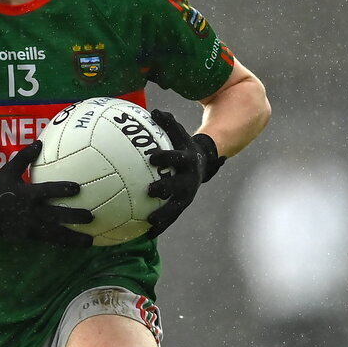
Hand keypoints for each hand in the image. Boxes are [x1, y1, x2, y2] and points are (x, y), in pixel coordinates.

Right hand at [0, 141, 93, 247]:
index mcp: (26, 194)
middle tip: (91, 217)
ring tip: (90, 242)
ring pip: (55, 234)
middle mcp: (30, 212)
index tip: (78, 188)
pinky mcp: (27, 236)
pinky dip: (63, 243)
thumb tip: (39, 142)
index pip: (47, 191)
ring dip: (73, 238)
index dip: (62, 189)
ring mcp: (29, 226)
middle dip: (73, 217)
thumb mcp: (8, 171)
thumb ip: (24, 157)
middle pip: (56, 215)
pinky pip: (49, 240)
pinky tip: (76, 245)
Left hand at [145, 110, 224, 237]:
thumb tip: (153, 110)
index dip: (165, 157)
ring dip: (164, 216)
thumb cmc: (183, 147)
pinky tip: (145, 235)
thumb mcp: (179, 134)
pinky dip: (159, 227)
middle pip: (179, 186)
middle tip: (150, 191)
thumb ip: (168, 123)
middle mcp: (189, 180)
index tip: (151, 157)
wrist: (202, 164)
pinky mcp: (181, 206)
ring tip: (149, 222)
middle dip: (166, 189)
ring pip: (176, 208)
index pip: (176, 158)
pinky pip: (170, 218)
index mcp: (188, 162)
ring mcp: (187, 195)